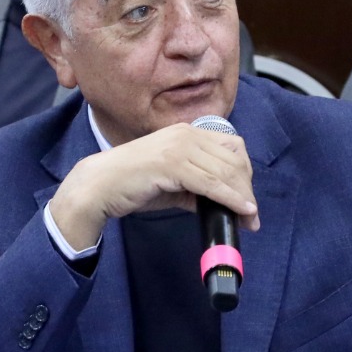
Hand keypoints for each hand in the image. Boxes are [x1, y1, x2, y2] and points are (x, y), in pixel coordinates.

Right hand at [47, 122, 258, 249]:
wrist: (99, 186)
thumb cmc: (133, 184)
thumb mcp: (173, 182)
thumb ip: (197, 186)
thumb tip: (222, 202)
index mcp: (187, 132)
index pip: (232, 146)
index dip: (245, 172)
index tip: (247, 196)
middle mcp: (186, 134)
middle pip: (234, 158)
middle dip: (247, 188)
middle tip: (252, 214)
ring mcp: (179, 146)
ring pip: (226, 171)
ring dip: (242, 197)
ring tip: (249, 219)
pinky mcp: (172, 164)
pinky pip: (212, 183)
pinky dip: (230, 198)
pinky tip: (240, 212)